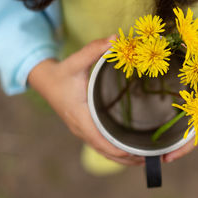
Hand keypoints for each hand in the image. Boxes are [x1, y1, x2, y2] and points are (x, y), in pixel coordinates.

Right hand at [28, 36, 143, 165]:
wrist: (44, 81)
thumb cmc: (61, 73)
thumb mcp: (75, 61)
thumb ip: (95, 49)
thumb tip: (116, 39)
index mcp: (80, 117)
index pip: (102, 141)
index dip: (121, 151)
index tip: (141, 153)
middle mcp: (81, 128)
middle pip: (106, 152)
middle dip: (128, 158)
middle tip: (153, 157)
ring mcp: (82, 130)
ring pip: (104, 151)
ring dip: (123, 157)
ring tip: (146, 157)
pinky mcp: (84, 128)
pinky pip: (101, 145)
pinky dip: (115, 150)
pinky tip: (129, 149)